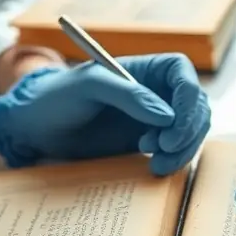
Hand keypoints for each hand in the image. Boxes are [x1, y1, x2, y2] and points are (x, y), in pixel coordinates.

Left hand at [0, 54, 210, 175]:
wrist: (39, 128)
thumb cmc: (58, 96)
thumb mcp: (88, 86)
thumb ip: (127, 95)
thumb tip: (166, 115)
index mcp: (147, 69)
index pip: (183, 76)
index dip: (188, 99)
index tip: (174, 125)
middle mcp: (157, 92)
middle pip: (196, 106)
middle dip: (188, 130)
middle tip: (163, 148)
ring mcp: (156, 119)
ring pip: (191, 132)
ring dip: (183, 149)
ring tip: (155, 161)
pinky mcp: (150, 143)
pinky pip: (177, 151)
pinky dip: (173, 161)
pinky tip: (152, 165)